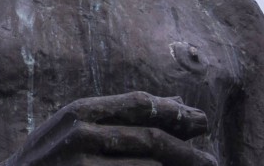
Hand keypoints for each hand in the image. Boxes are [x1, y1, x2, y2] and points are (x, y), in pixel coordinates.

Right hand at [1, 91, 216, 165]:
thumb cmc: (51, 157)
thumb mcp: (77, 129)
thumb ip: (120, 117)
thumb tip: (175, 105)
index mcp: (79, 110)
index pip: (139, 103)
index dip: (174, 112)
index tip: (201, 121)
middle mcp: (80, 131)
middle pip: (150, 138)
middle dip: (187, 150)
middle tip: (212, 161)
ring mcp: (82, 161)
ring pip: (148, 165)